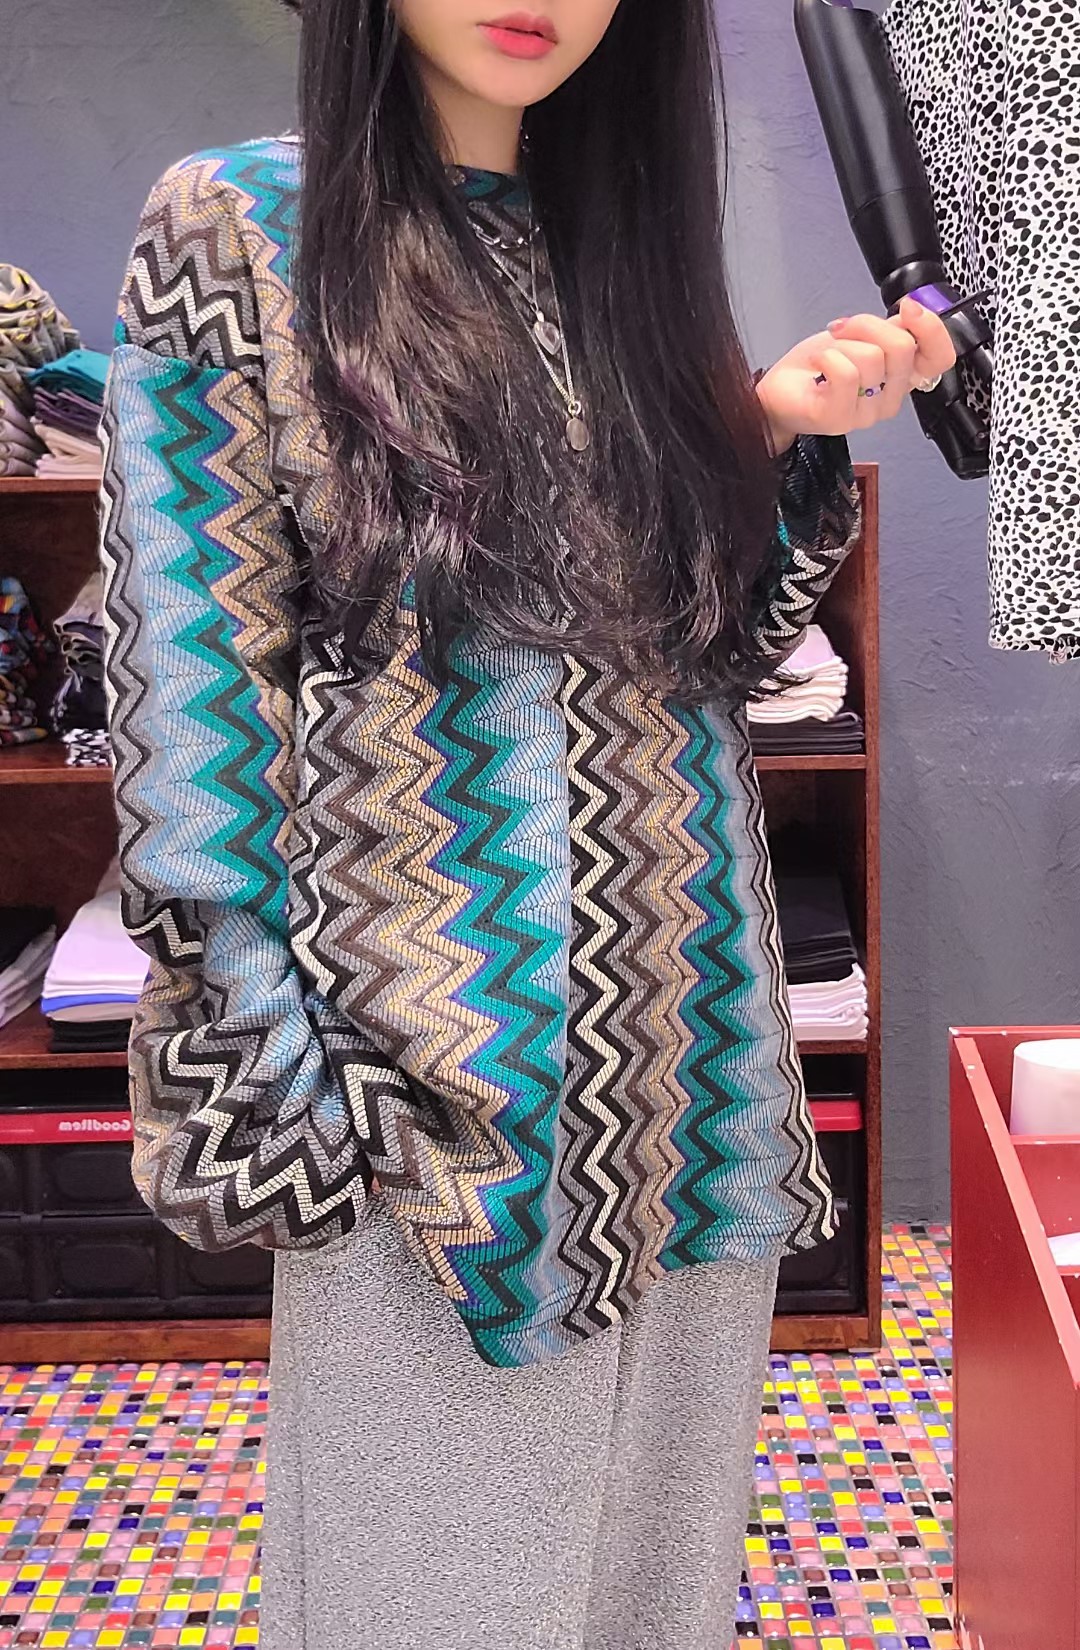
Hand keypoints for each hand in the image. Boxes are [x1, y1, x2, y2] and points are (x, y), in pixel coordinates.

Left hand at [755, 295, 957, 454]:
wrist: (779, 390)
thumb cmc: (817, 366)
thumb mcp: (862, 336)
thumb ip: (893, 327)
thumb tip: (915, 308)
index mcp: (901, 378)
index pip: (940, 359)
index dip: (932, 328)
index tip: (909, 308)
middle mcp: (888, 399)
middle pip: (903, 347)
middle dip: (869, 325)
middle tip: (844, 329)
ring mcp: (865, 414)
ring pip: (871, 357)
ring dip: (843, 343)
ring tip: (828, 355)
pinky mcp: (838, 419)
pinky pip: (846, 373)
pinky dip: (827, 356)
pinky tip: (819, 366)